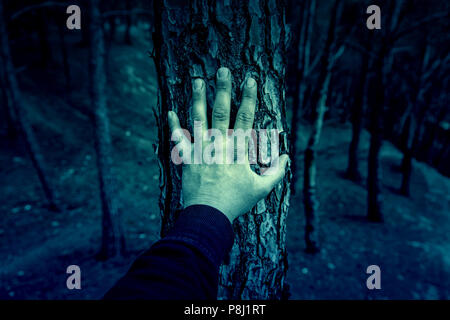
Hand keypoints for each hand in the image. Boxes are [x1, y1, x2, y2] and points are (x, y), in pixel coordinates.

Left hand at [168, 67, 288, 222]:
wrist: (209, 214)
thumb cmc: (236, 202)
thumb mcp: (261, 189)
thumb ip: (276, 173)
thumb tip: (287, 158)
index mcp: (238, 150)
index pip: (245, 117)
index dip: (249, 98)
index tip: (250, 80)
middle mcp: (219, 144)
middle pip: (222, 111)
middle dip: (223, 89)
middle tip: (223, 70)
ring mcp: (201, 150)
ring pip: (199, 119)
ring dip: (198, 99)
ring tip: (197, 80)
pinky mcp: (188, 159)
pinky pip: (179, 140)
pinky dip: (174, 126)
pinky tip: (170, 111)